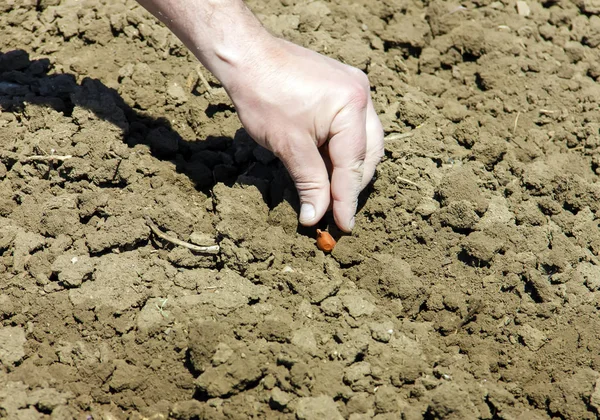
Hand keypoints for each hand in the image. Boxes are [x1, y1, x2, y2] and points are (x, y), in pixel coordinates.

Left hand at [224, 37, 383, 231]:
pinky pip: (352, 128)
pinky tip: (327, 167)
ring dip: (349, 169)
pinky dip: (341, 151)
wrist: (246, 56)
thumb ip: (309, 183)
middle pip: (368, 154)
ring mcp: (355, 89)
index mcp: (352, 106)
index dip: (346, 199)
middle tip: (337, 212)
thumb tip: (316, 218)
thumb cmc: (263, 95)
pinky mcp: (343, 89)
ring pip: (364, 142)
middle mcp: (362, 95)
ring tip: (331, 194)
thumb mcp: (288, 146)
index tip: (343, 226)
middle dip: (352, 185)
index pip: (354, 164)